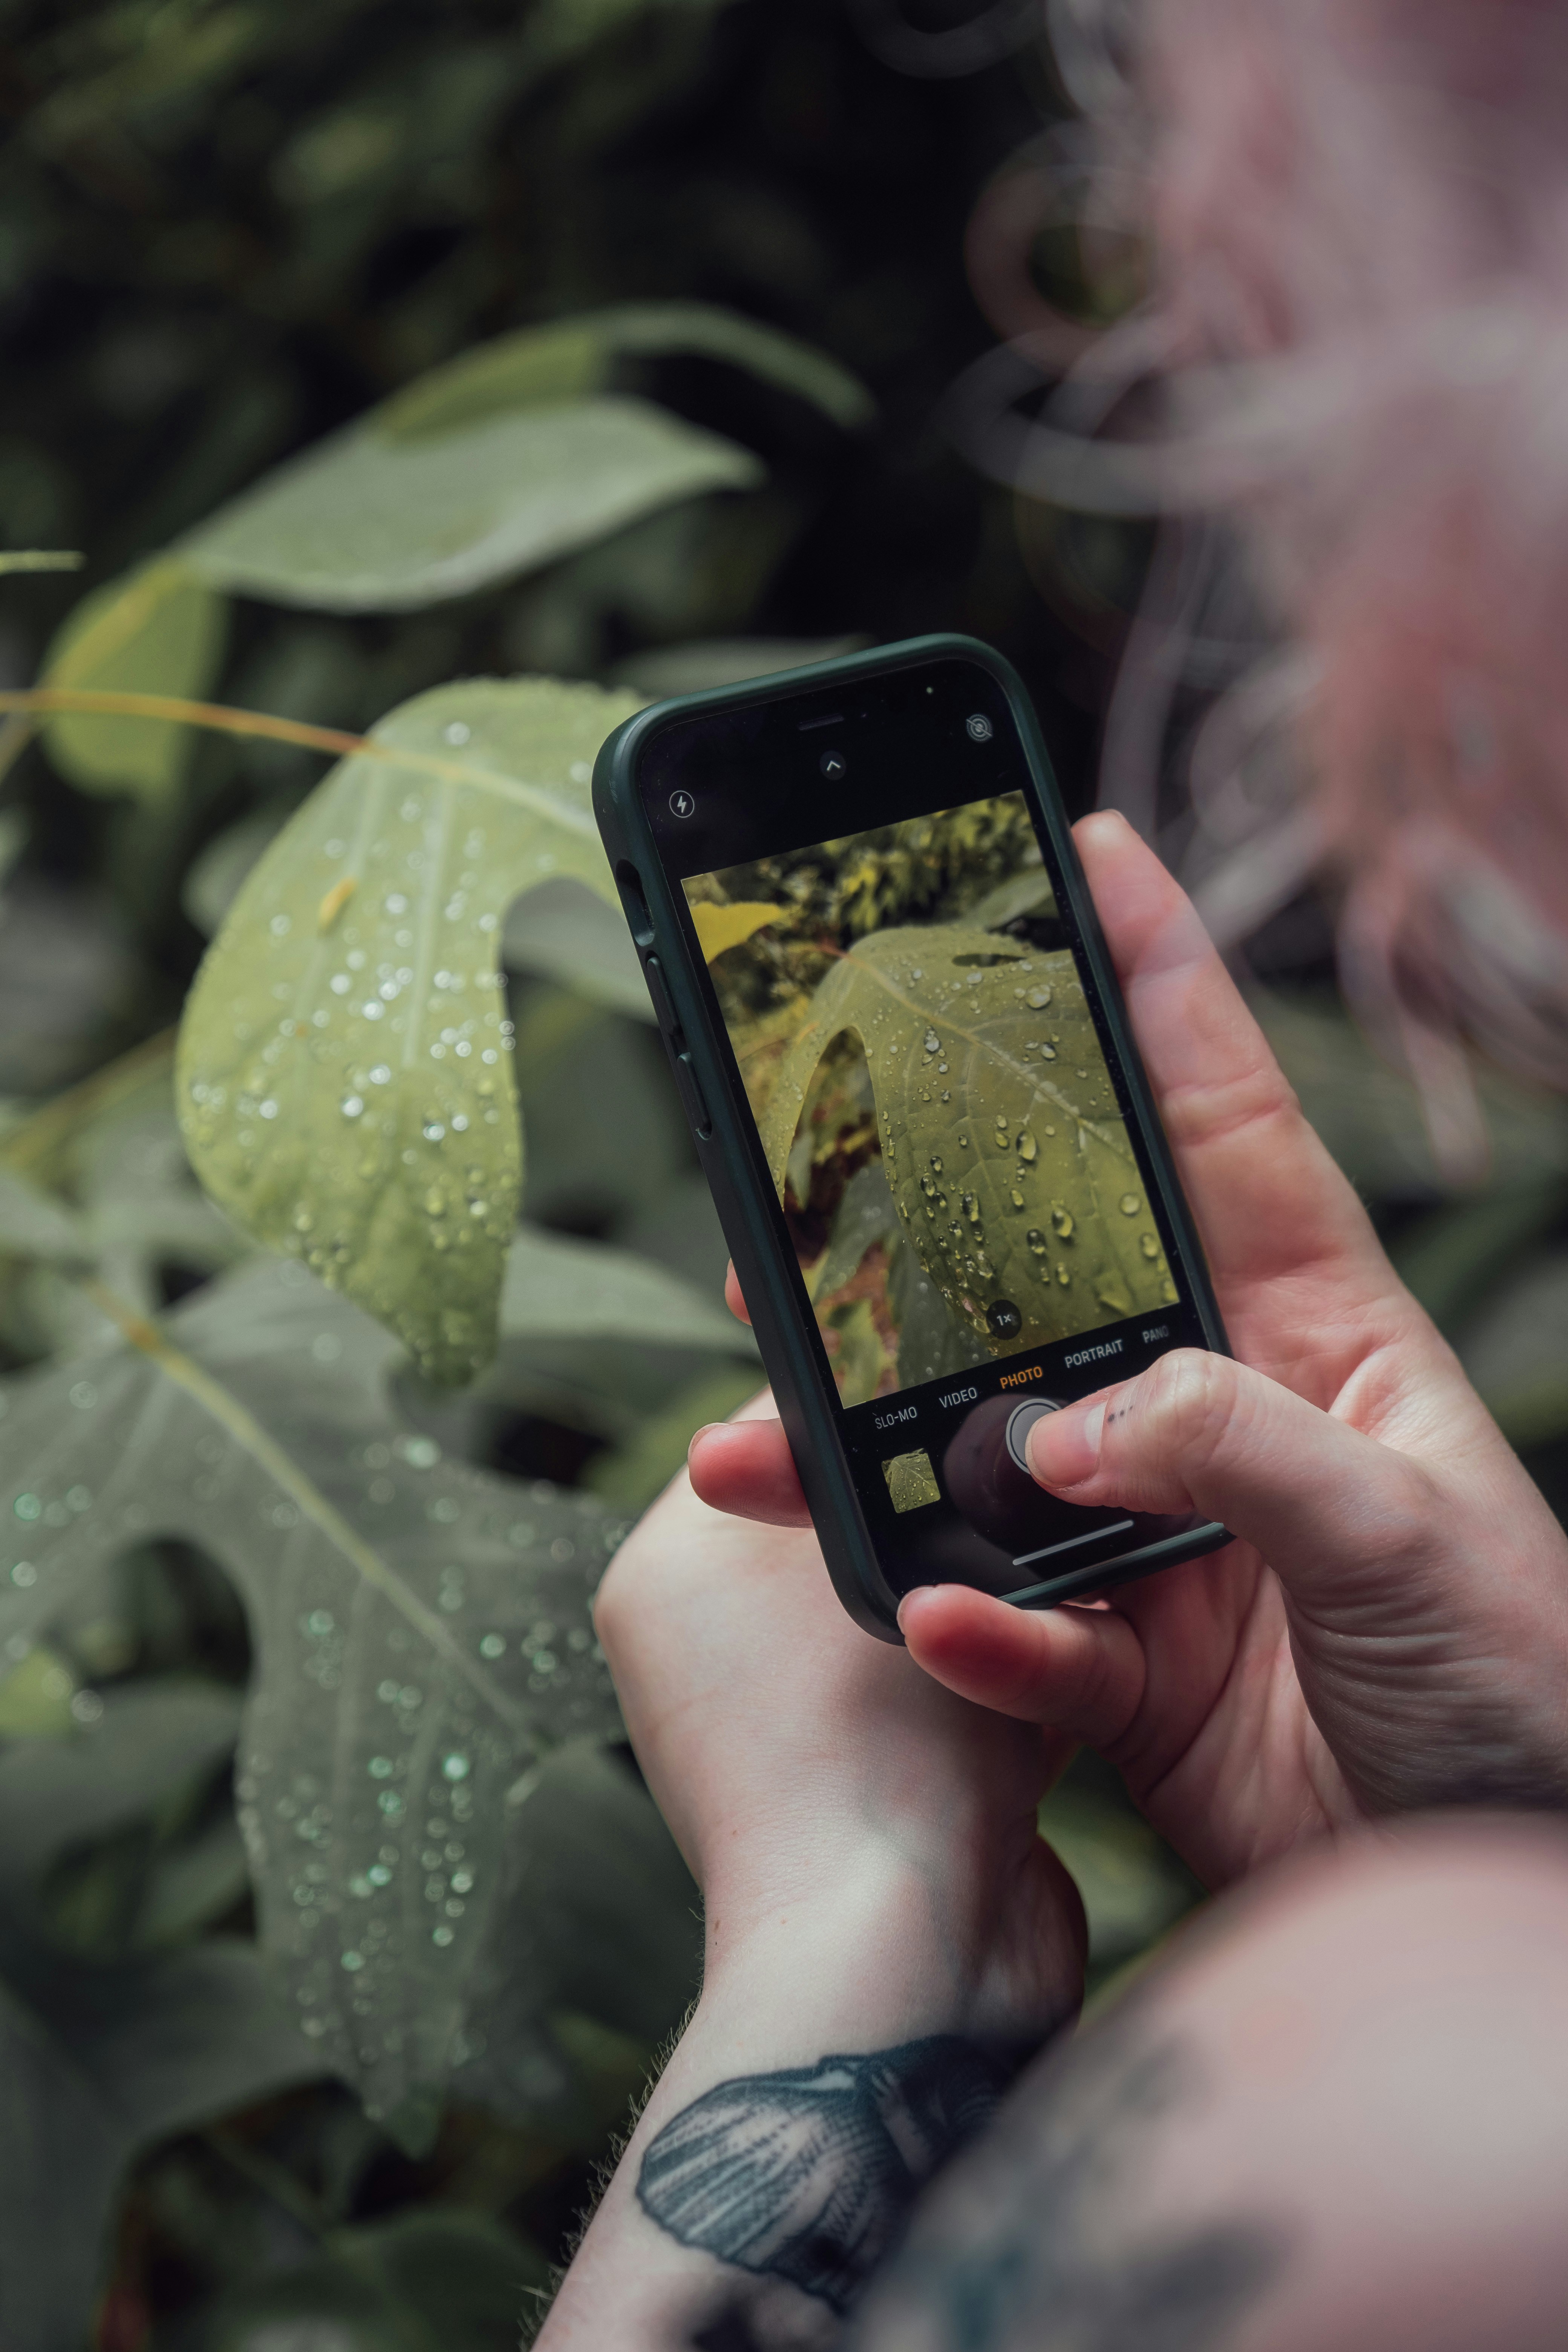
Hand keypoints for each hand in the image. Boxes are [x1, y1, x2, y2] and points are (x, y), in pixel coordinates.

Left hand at [594, 1397, 1085, 2038]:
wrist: (906, 1964)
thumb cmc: (865, 1753)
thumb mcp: (866, 1556)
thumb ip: (884, 1476)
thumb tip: (926, 1424)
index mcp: (667, 1569)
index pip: (771, 1430)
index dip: (872, 1401)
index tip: (957, 1380)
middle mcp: (707, 1648)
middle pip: (847, 1520)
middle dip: (938, 1507)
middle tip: (1017, 1480)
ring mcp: (788, 1728)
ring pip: (912, 1608)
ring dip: (984, 1599)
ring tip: (1045, 1584)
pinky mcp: (873, 1790)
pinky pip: (944, 1693)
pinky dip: (998, 1680)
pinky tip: (1054, 1673)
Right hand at [692, 815, 1567, 1889]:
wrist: (1515, 1871)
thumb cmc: (1530, 1684)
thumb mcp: (1413, 1533)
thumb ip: (1238, 1451)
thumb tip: (1072, 1424)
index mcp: (1318, 1333)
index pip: (1221, 1123)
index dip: (1157, 986)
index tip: (1084, 862)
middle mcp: (1220, 1411)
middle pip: (1047, 1282)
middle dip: (928, 1227)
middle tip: (807, 1179)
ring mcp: (1162, 1534)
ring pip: (986, 1456)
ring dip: (880, 1450)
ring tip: (773, 1436)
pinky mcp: (1123, 1660)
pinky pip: (1016, 1625)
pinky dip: (972, 1628)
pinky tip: (940, 1622)